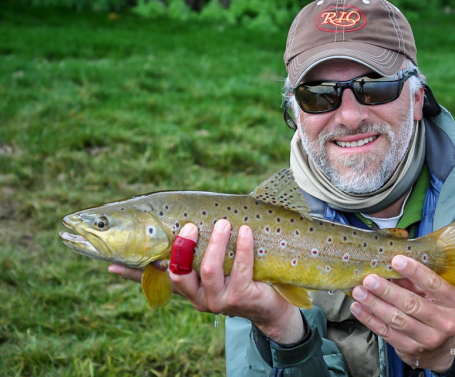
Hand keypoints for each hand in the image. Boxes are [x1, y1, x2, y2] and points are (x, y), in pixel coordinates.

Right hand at [109, 220, 304, 343]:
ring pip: (207, 269)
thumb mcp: (216, 265)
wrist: (271, 306)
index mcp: (186, 288)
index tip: (109, 260)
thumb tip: (181, 221)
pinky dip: (242, 246)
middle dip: (182, 246)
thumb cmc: (240, 276)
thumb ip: (197, 251)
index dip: (131, 272)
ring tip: (223, 223)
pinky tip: (245, 231)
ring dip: (215, 242)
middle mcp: (197, 297)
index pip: (153, 280)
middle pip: (177, 274)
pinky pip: (239, 268)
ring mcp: (218, 300)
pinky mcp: (242, 298)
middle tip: (191, 225)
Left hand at [350, 255, 454, 371]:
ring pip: (396, 319)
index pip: (433, 284)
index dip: (414, 271)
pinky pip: (386, 332)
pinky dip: (370, 319)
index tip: (396, 260)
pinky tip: (358, 308)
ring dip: (374, 304)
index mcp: (454, 302)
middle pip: (411, 304)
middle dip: (387, 291)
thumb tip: (390, 266)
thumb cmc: (437, 311)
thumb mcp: (436, 295)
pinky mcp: (411, 349)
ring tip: (359, 292)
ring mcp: (428, 339)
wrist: (444, 349)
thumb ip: (416, 282)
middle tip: (369, 279)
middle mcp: (445, 322)